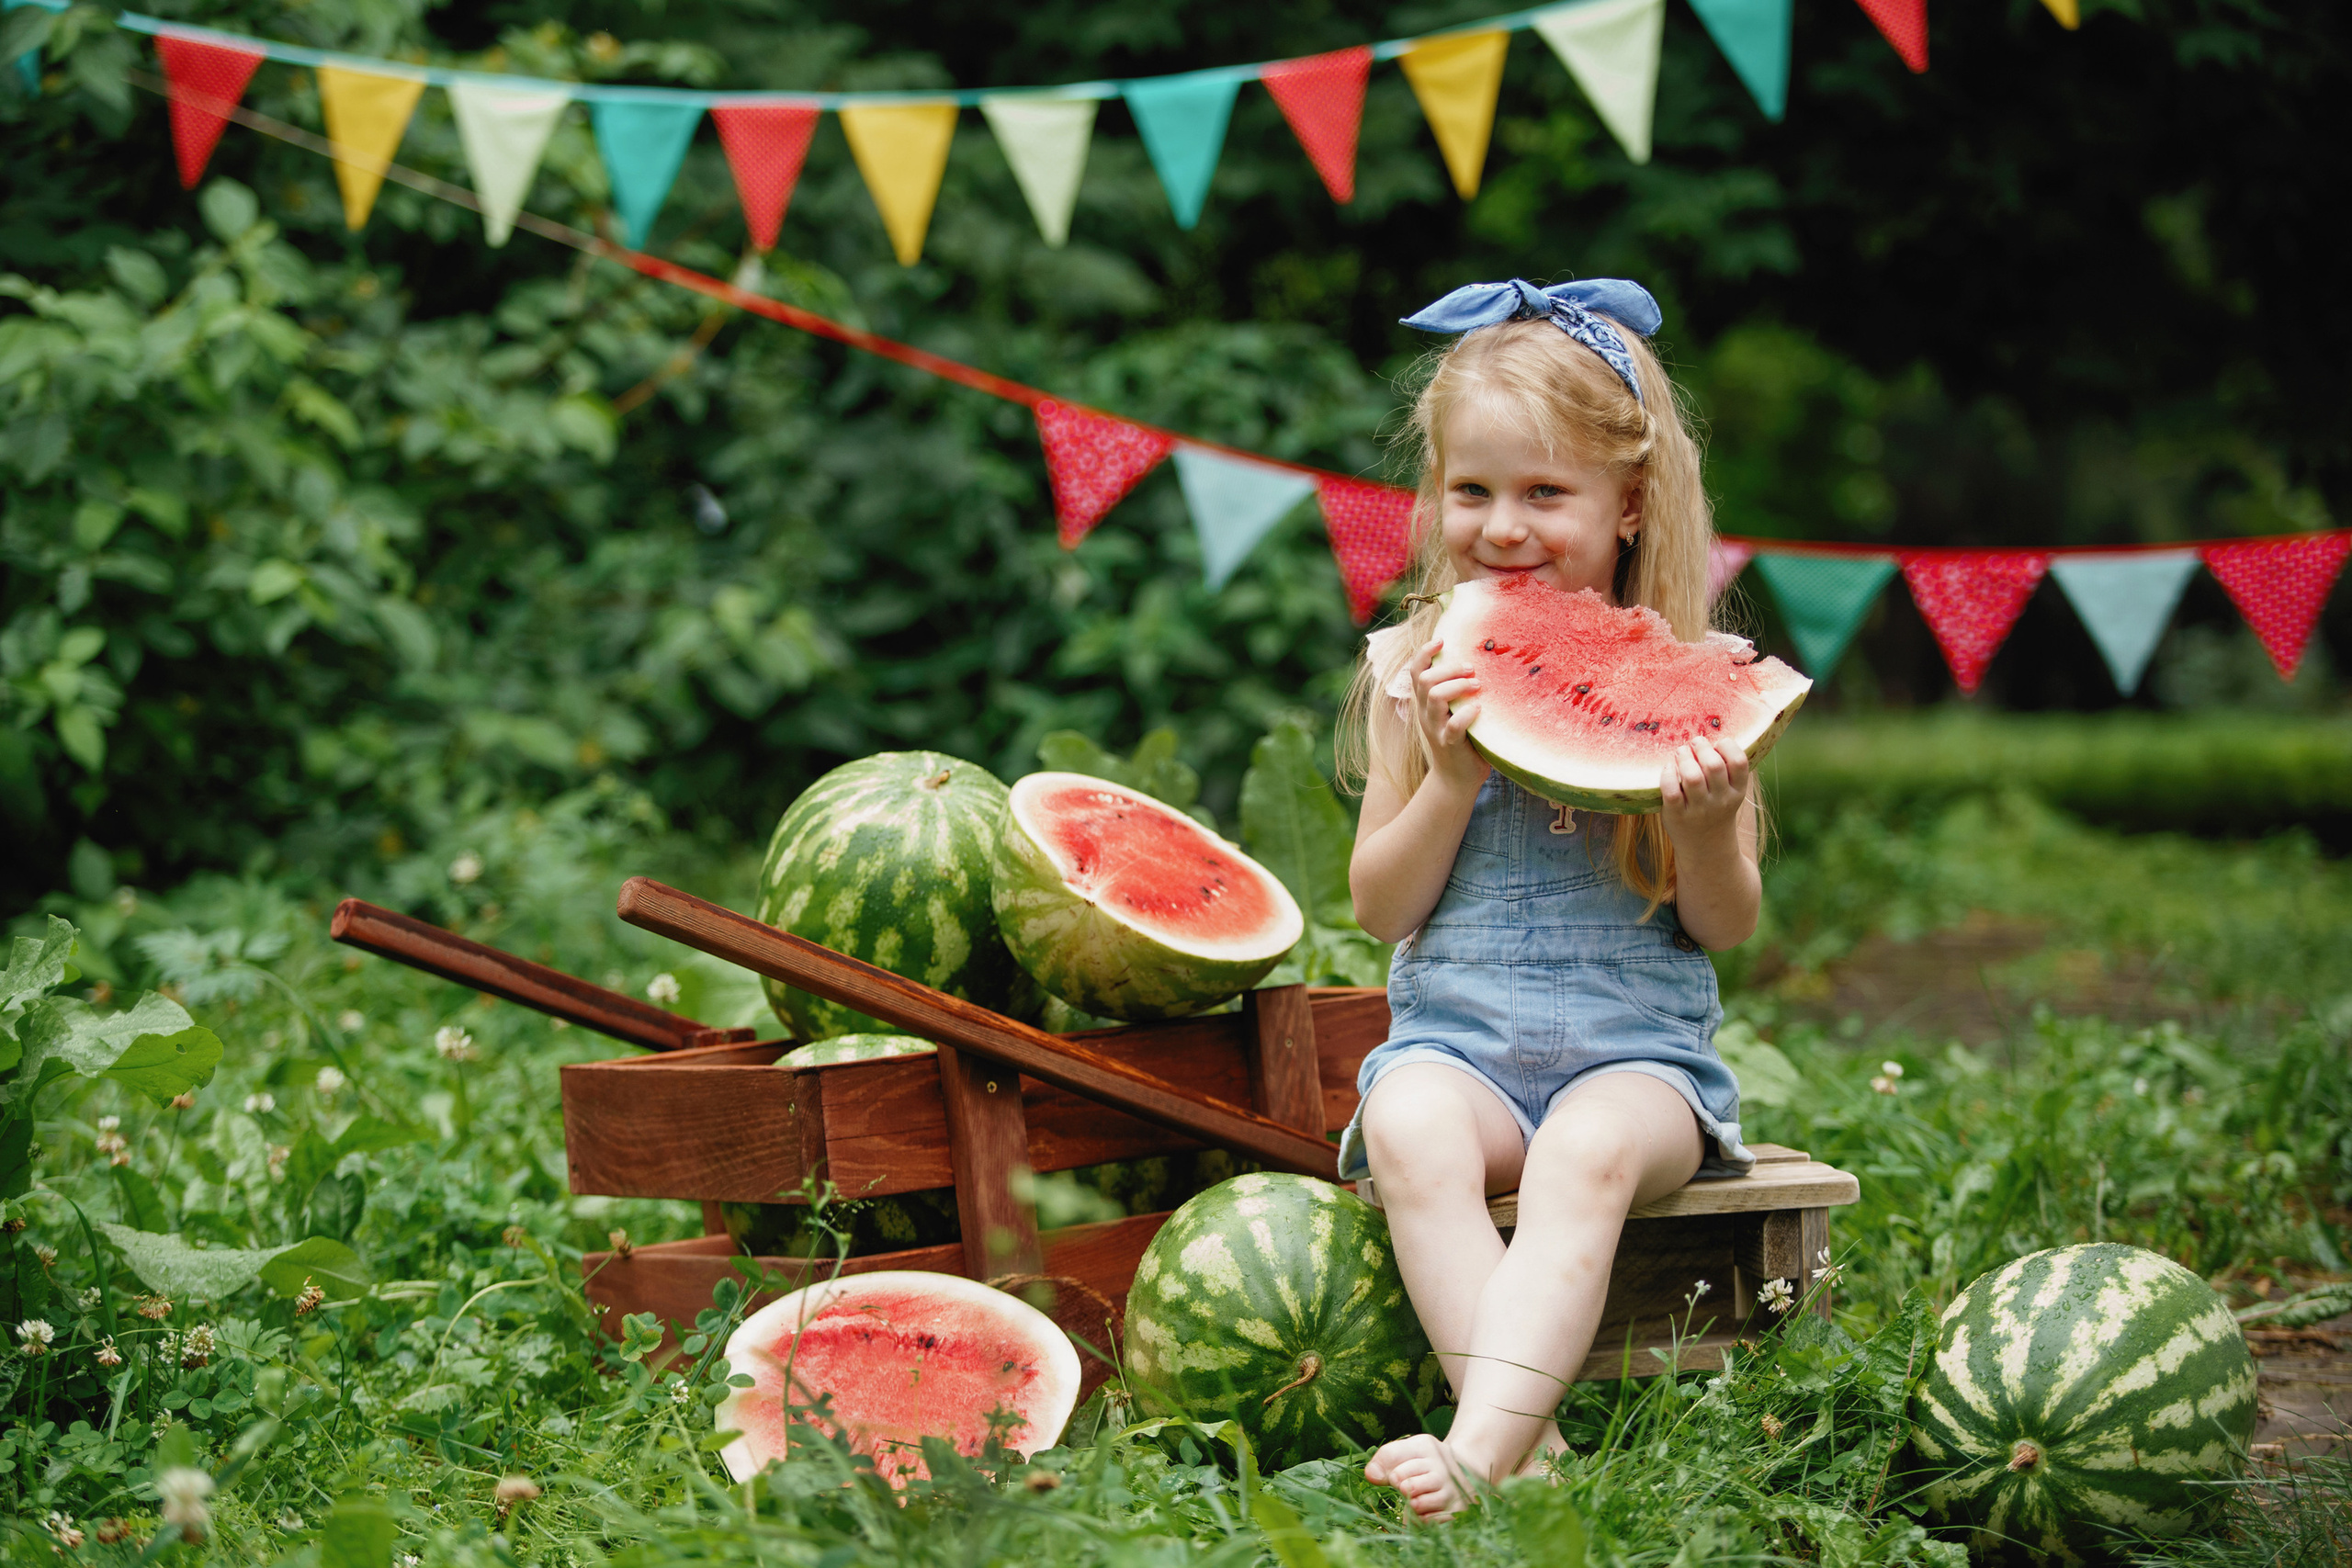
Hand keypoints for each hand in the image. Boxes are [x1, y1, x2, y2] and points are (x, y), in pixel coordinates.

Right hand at [1408, 638, 1490, 790]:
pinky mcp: (1449, 743)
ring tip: (1477, 685)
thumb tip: (1478, 660)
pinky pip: (1454, 725)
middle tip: (1471, 669)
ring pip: (1435, 697)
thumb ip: (1457, 691)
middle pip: (1425, 680)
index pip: (1416, 671)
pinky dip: (1467, 713)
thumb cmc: (1461, 740)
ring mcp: (1435, 728)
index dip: (1424, 652)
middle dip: (1448, 669)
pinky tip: (1479, 709)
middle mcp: (1425, 713)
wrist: (1456, 779)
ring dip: (1457, 686)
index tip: (1441, 640)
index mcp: (1425, 703)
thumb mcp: (1453, 711)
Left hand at [1658, 736, 1747, 849]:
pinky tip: (1669, 768)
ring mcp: (1699, 810)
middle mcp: (1720, 801)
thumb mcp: (1730, 792)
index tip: (1717, 743)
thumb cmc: (1716, 810)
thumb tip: (1711, 735)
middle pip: (1714, 765)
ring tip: (1681, 753)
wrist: (1706, 848)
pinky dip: (1667, 774)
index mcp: (1737, 791)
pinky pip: (1671, 790)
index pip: (1739, 762)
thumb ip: (1726, 769)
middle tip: (1694, 744)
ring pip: (1692, 776)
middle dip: (1701, 747)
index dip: (1727, 746)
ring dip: (1683, 758)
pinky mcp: (1677, 816)